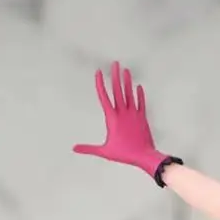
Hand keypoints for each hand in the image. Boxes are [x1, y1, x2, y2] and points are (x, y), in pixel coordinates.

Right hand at [74, 62, 173, 179]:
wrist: (144, 156)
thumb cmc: (125, 154)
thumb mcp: (105, 151)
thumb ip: (89, 148)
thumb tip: (75, 148)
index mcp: (112, 118)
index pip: (104, 96)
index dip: (100, 83)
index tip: (98, 72)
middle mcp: (123, 112)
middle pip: (118, 90)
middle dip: (115, 76)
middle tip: (115, 64)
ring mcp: (134, 114)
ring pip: (130, 93)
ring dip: (127, 81)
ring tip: (126, 70)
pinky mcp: (142, 117)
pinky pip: (141, 103)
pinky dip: (140, 94)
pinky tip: (138, 87)